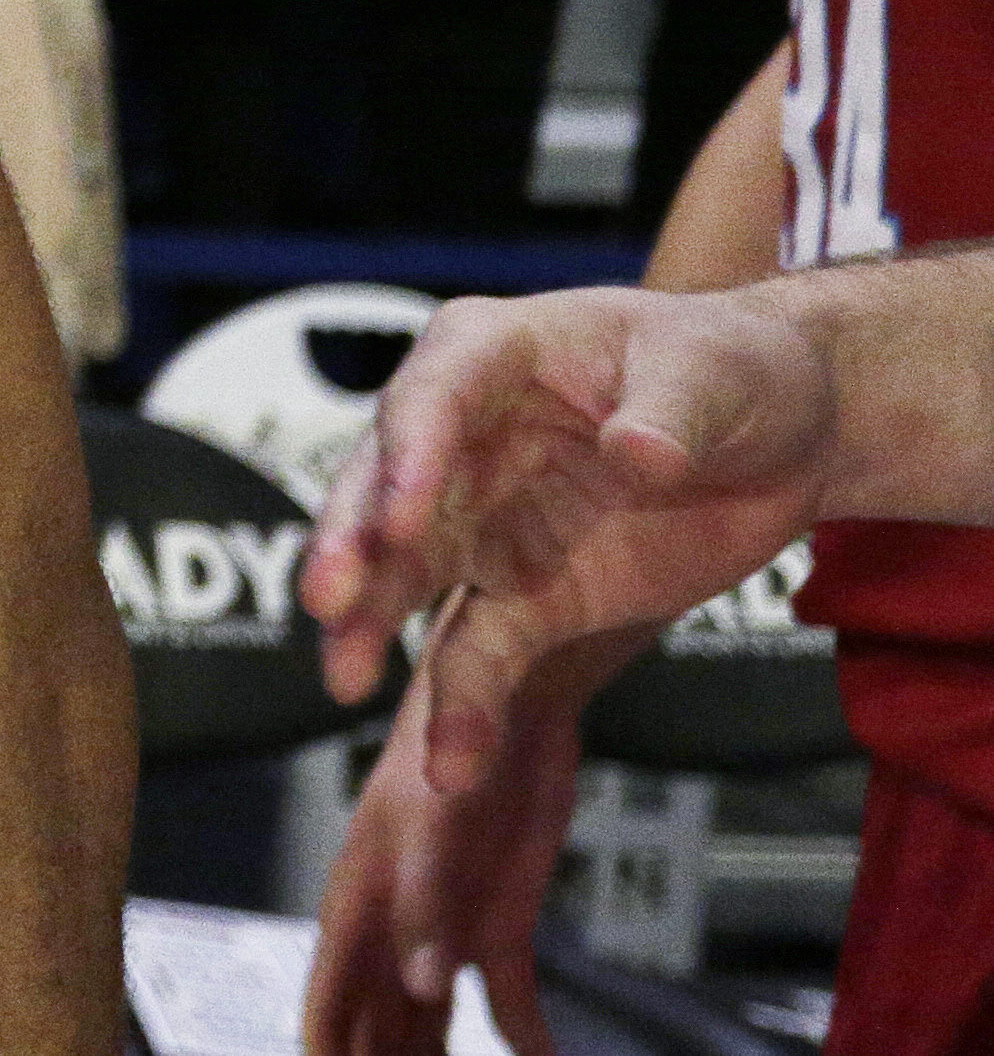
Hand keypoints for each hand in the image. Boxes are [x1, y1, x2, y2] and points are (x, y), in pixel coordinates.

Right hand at [302, 655, 588, 1055]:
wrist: (518, 685)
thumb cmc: (459, 731)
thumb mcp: (430, 818)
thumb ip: (421, 901)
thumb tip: (418, 984)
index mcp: (362, 889)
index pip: (330, 984)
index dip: (327, 1036)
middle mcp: (398, 913)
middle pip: (375, 1009)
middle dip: (374, 1055)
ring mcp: (449, 920)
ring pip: (429, 1013)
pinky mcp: (503, 918)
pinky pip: (510, 995)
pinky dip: (526, 1038)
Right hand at [303, 284, 835, 751]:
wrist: (785, 437)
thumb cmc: (734, 368)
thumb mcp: (715, 373)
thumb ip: (671, 413)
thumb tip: (637, 456)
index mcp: (492, 354)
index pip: (430, 398)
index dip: (410, 456)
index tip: (402, 520)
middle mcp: (461, 439)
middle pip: (385, 488)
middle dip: (354, 543)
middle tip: (331, 601)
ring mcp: (482, 521)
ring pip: (405, 574)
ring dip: (370, 625)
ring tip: (345, 679)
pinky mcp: (523, 596)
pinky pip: (480, 653)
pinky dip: (464, 706)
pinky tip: (453, 761)